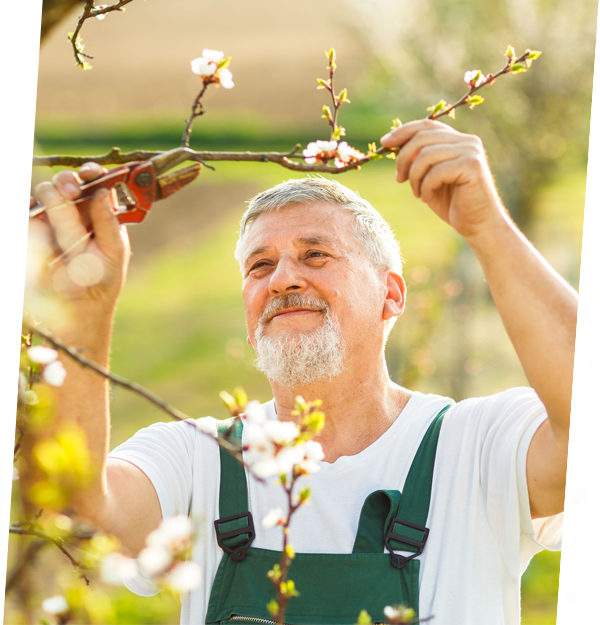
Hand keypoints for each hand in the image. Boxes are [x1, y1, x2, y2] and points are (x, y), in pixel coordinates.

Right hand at [31, 162, 129, 311]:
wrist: (78, 307)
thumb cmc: (103, 277)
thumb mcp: (114, 251)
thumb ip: (108, 222)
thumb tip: (102, 192)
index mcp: (99, 212)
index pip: (94, 182)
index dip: (91, 173)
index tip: (89, 174)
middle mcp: (75, 211)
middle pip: (66, 183)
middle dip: (67, 181)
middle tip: (70, 191)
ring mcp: (51, 219)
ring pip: (44, 193)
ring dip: (49, 195)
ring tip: (54, 204)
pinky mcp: (32, 232)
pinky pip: (26, 213)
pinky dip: (27, 209)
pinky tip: (33, 213)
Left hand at [380, 119, 508, 239]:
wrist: (478, 225)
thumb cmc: (453, 204)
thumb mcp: (430, 178)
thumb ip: (418, 160)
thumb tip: (392, 142)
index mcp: (458, 140)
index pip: (426, 126)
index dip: (403, 131)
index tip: (385, 143)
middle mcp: (467, 141)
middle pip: (422, 138)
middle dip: (403, 159)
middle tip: (399, 179)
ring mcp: (471, 152)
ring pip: (426, 155)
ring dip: (414, 177)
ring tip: (417, 193)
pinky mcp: (472, 166)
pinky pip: (436, 172)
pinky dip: (426, 187)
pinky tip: (427, 199)